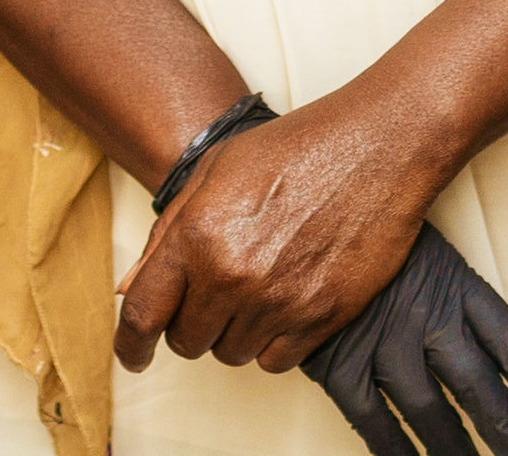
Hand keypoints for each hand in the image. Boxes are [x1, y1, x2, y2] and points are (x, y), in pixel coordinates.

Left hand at [117, 90, 447, 373]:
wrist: (379, 145)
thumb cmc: (297, 147)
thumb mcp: (216, 169)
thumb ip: (168, 232)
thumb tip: (128, 290)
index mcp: (198, 232)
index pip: (142, 313)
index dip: (130, 343)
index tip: (134, 356)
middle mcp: (232, 273)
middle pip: (187, 341)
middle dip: (191, 323)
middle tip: (215, 291)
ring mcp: (279, 300)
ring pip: (230, 354)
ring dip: (234, 331)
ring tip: (258, 284)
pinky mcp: (321, 317)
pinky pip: (275, 362)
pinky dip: (273, 341)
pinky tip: (284, 302)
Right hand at [302, 219, 507, 455]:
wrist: (296, 212)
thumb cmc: (364, 226)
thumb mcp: (421, 243)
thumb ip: (448, 287)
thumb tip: (477, 332)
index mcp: (454, 285)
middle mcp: (427, 318)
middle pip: (480, 391)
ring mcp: (384, 343)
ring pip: (431, 415)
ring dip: (455, 453)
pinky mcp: (340, 362)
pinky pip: (375, 421)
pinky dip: (395, 450)